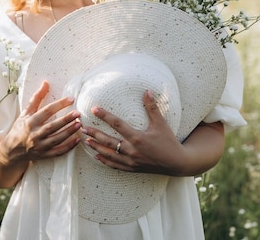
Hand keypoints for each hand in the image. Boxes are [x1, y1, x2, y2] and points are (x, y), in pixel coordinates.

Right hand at [0, 80, 80, 165]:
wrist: (11, 150)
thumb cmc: (20, 128)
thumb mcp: (25, 112)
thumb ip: (37, 98)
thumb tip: (46, 83)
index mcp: (30, 122)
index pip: (47, 111)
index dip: (59, 104)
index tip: (71, 99)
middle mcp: (35, 134)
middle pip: (52, 126)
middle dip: (66, 120)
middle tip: (78, 113)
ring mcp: (40, 146)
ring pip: (56, 140)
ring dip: (69, 132)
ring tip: (79, 124)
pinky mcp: (44, 155)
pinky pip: (58, 152)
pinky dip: (68, 147)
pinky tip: (77, 140)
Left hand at [82, 90, 224, 176]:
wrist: (176, 163)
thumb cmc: (169, 142)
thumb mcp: (161, 123)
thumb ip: (152, 107)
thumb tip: (147, 90)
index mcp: (138, 138)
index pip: (117, 124)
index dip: (105, 116)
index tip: (94, 109)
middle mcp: (131, 150)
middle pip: (108, 141)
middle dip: (94, 133)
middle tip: (82, 127)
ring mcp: (130, 161)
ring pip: (109, 154)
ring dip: (96, 147)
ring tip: (86, 140)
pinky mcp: (132, 168)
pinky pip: (114, 165)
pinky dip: (104, 160)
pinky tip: (96, 156)